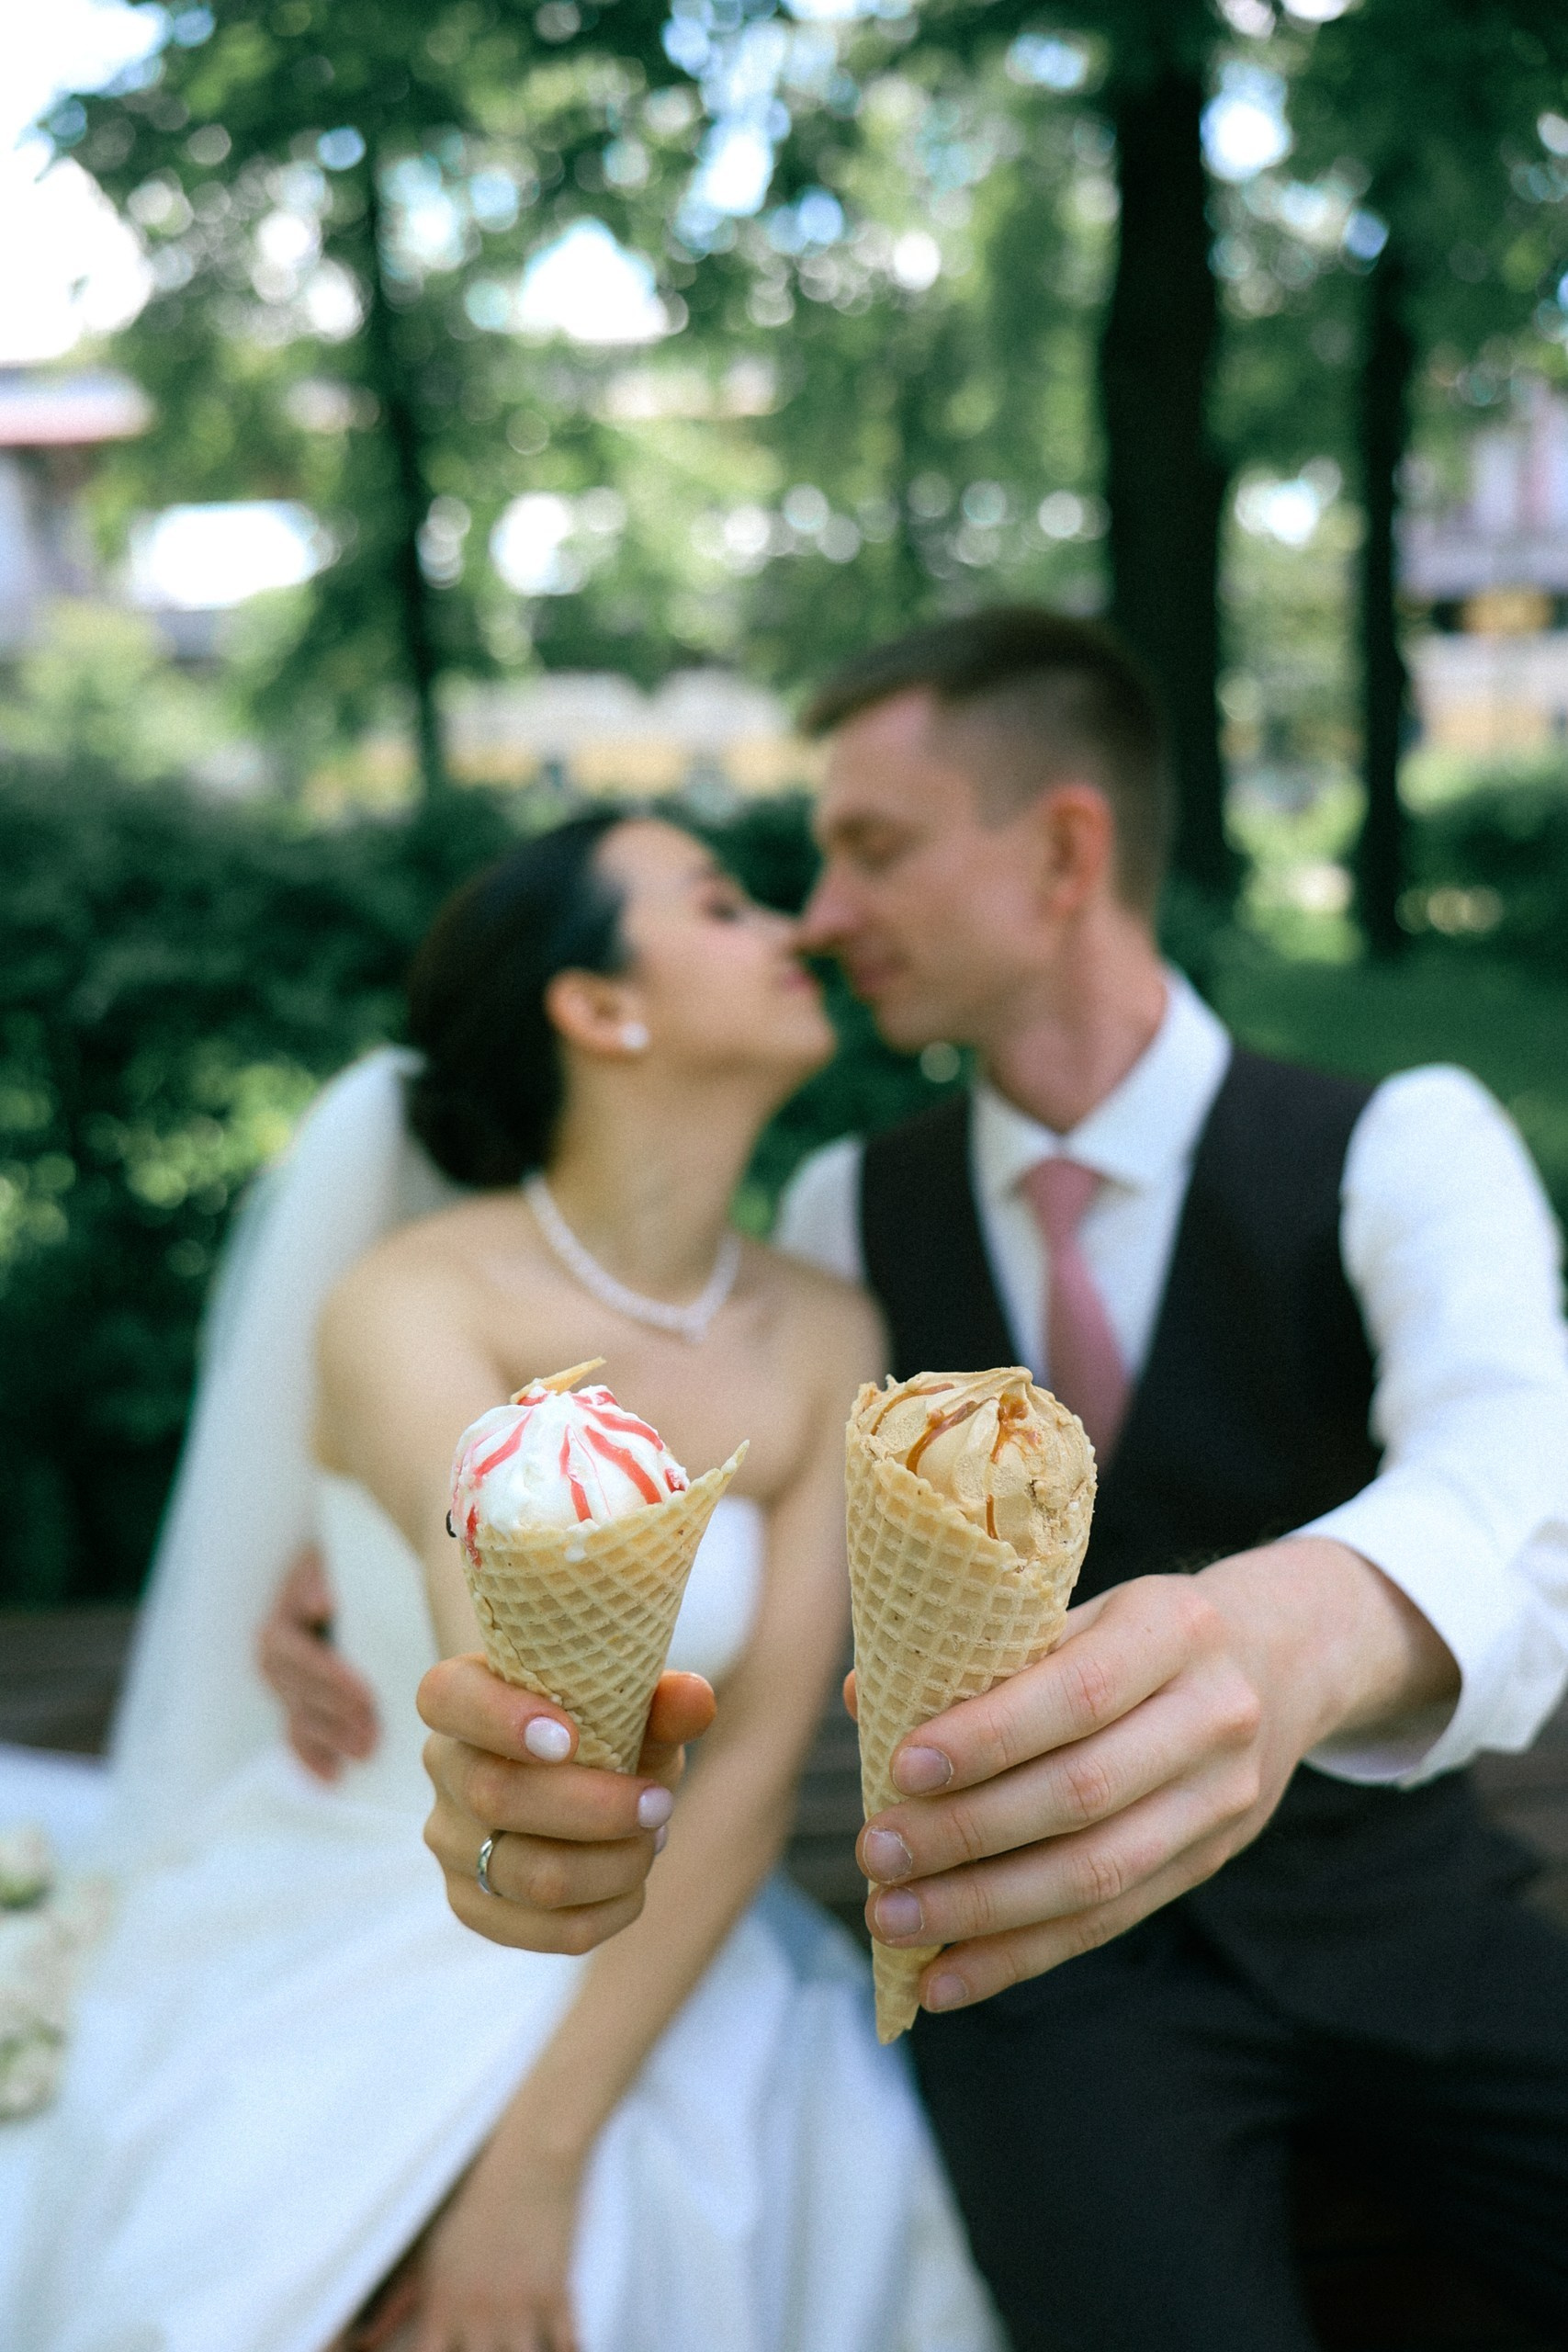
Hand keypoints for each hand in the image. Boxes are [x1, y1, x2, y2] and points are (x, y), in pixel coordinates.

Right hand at [256, 1546, 379, 1780]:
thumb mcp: (334, 1564)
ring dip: (330, 1739)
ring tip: (365, 1752)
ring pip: (299, 1717)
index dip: (328, 1678)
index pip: (297, 1656)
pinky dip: (312, 1757)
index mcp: (280, 1624)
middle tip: (371, 1733)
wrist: (342, 1573)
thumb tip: (321, 1603)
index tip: (363, 1693)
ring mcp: (284, 1684)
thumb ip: (323, 1580)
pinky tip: (333, 1777)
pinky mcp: (298, 1702)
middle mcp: (273, 1657)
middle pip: (298, 1694)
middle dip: (335, 1715)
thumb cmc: (344, 1566)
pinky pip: (296, 1733)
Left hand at [412, 2130, 583, 2351]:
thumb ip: (396, 2302)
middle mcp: (479, 2316)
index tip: (442, 2351)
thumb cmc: (469, 2199)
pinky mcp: (558, 2295)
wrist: (527, 2156)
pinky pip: (569, 2347)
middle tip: (481, 2346)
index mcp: (442, 2308)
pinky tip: (570, 2351)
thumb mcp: (427, 2249)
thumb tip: (364, 2340)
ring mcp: (521, 2309)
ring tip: (515, 2346)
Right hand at [418, 1659, 716, 1952]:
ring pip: (531, 1875)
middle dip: (596, 1808)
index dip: (498, 1717)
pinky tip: (633, 1882)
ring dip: (614, 1864)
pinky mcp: (474, 1905)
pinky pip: (549, 1930)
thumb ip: (663, 1704)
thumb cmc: (608, 1733)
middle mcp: (445, 1768)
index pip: (446, 1696)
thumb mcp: (635, 1711)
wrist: (596, 1789)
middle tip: (661, 1804)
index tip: (570, 1738)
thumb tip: (693, 1699)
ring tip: (654, 1838)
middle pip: (496, 1796)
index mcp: (464, 1696)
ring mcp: (451, 1842)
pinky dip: (611, 1909)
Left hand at [855, 1539, 1457, 2012]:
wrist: (1280, 1659)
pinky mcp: (1208, 1863)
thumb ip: (985, 1652)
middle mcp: (1213, 1717)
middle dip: (966, 1835)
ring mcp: (1221, 1800)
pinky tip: (945, 1977)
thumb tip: (863, 1701)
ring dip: (982, 1911)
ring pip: (1097, 1875)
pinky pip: (1108, 1923)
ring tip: (892, 1920)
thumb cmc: (1140, 1629)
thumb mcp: (1084, 1608)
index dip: (988, 1738)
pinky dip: (1019, 1956)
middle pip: (1082, 1795)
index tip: (899, 1768)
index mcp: (1175, 1629)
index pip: (1078, 1694)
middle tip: (875, 1853)